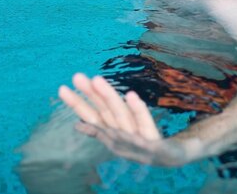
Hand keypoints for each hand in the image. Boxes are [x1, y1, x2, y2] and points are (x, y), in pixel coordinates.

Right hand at [59, 73, 197, 165]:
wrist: (174, 159)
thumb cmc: (144, 143)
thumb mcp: (120, 135)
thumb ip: (100, 129)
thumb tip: (77, 124)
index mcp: (113, 135)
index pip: (92, 116)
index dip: (78, 103)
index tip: (62, 87)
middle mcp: (122, 139)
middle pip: (105, 114)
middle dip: (90, 96)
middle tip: (77, 76)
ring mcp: (137, 143)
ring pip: (121, 116)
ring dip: (109, 98)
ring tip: (97, 79)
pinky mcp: (155, 145)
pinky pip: (146, 124)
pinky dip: (138, 110)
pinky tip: (132, 95)